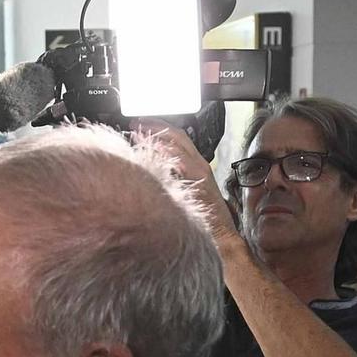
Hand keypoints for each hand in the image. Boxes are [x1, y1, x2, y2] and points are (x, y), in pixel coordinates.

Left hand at [137, 121, 237, 244]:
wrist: (221, 235)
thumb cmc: (204, 219)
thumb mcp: (186, 193)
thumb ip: (172, 180)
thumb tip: (152, 174)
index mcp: (197, 165)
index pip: (177, 138)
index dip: (158, 128)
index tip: (140, 125)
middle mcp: (199, 164)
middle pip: (177, 135)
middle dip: (155, 126)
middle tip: (135, 121)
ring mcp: (200, 170)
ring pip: (178, 144)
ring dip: (156, 136)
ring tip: (138, 131)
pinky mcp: (199, 180)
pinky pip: (181, 161)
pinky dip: (167, 153)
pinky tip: (153, 149)